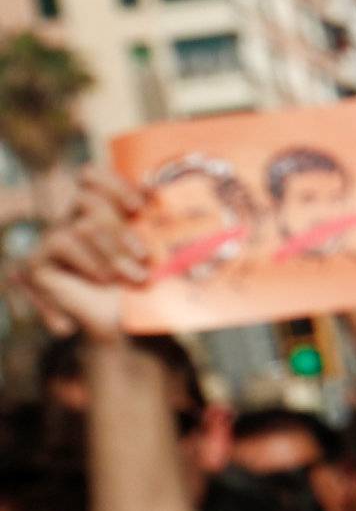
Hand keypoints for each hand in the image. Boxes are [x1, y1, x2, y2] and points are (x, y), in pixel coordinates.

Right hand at [14, 170, 149, 338]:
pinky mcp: (38, 262)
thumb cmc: (150, 293)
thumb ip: (160, 231)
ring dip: (113, 255)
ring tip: (136, 279)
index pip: (90, 177)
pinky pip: (61, 243)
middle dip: (121, 228)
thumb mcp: (160, 259)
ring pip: (81, 225)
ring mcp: (55, 241)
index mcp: (102, 214)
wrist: (129, 333)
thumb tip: (163, 199)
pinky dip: (89, 264)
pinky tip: (105, 282)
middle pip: (87, 199)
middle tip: (145, 258)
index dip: (111, 184)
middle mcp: (75, 222)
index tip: (140, 207)